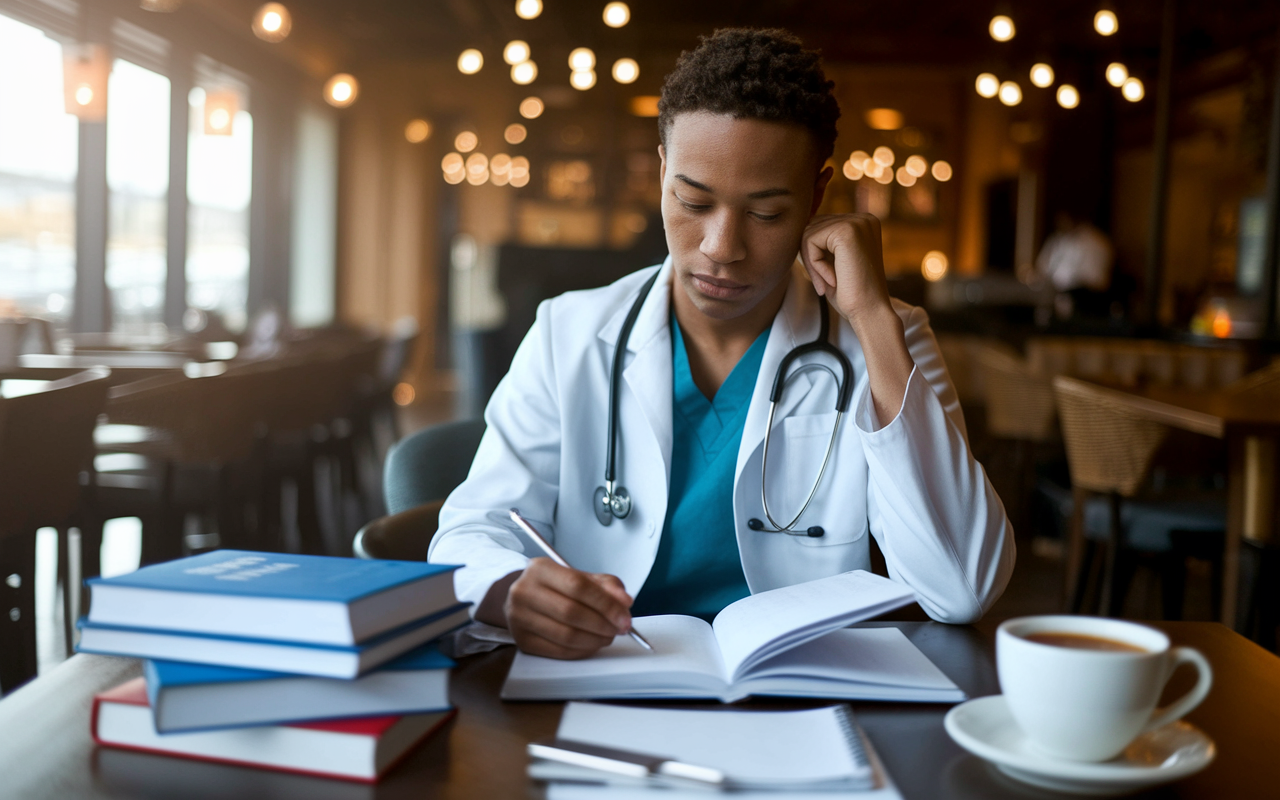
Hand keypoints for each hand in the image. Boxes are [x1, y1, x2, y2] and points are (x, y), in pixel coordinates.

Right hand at [502, 558, 633, 658]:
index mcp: (540, 569)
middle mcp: (524, 592)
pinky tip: (592, 644)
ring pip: (566, 635)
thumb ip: (605, 585)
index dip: (605, 604)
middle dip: (603, 624)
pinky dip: (582, 650)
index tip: (624, 616)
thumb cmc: (555, 587)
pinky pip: (559, 651)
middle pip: (571, 612)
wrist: (522, 597)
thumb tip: (624, 601)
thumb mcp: (579, 577)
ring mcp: (519, 618)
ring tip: (608, 636)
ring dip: (595, 640)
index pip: (577, 586)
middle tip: (620, 628)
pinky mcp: (522, 640)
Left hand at [799, 213, 892, 323]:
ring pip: (808, 234)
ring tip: (830, 282)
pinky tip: (832, 280)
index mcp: (863, 223)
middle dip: (811, 258)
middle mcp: (863, 218)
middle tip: (827, 283)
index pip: (820, 226)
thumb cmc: (851, 293)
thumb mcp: (835, 261)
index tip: (830, 279)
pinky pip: (810, 241)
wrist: (870, 313)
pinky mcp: (847, 231)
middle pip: (812, 227)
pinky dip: (814, 265)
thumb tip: (801, 226)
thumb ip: (823, 241)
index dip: (815, 254)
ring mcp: (856, 222)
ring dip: (812, 263)